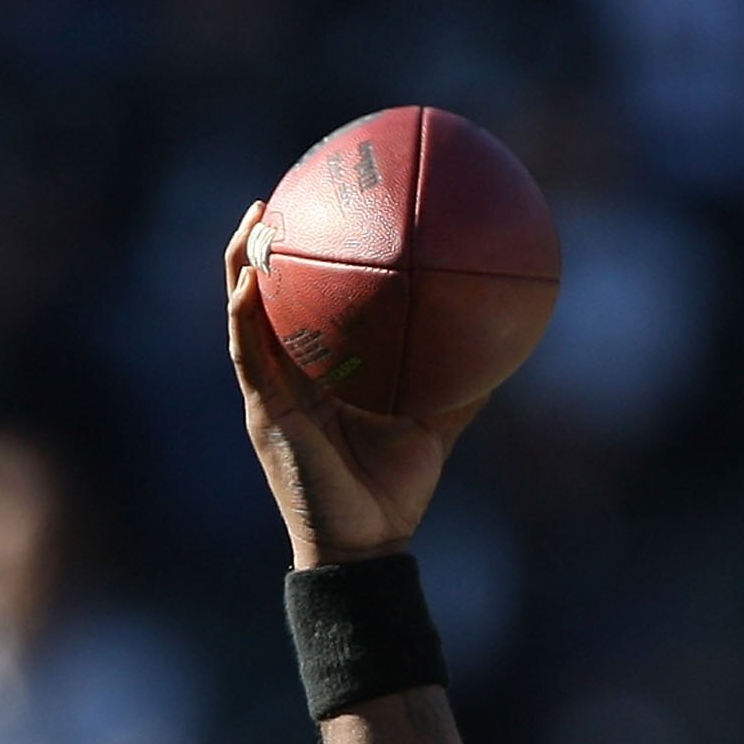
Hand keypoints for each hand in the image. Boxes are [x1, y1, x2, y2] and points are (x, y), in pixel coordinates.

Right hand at [224, 203, 482, 566]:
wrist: (367, 548)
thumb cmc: (393, 495)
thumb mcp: (433, 431)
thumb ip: (457, 391)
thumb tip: (499, 352)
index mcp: (319, 376)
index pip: (305, 307)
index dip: (306, 263)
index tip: (321, 211)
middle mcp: (288, 376)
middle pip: (266, 296)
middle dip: (266, 244)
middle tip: (282, 195)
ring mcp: (270, 391)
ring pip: (246, 311)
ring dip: (245, 262)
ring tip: (258, 215)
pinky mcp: (263, 411)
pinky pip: (247, 350)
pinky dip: (246, 311)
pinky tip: (253, 277)